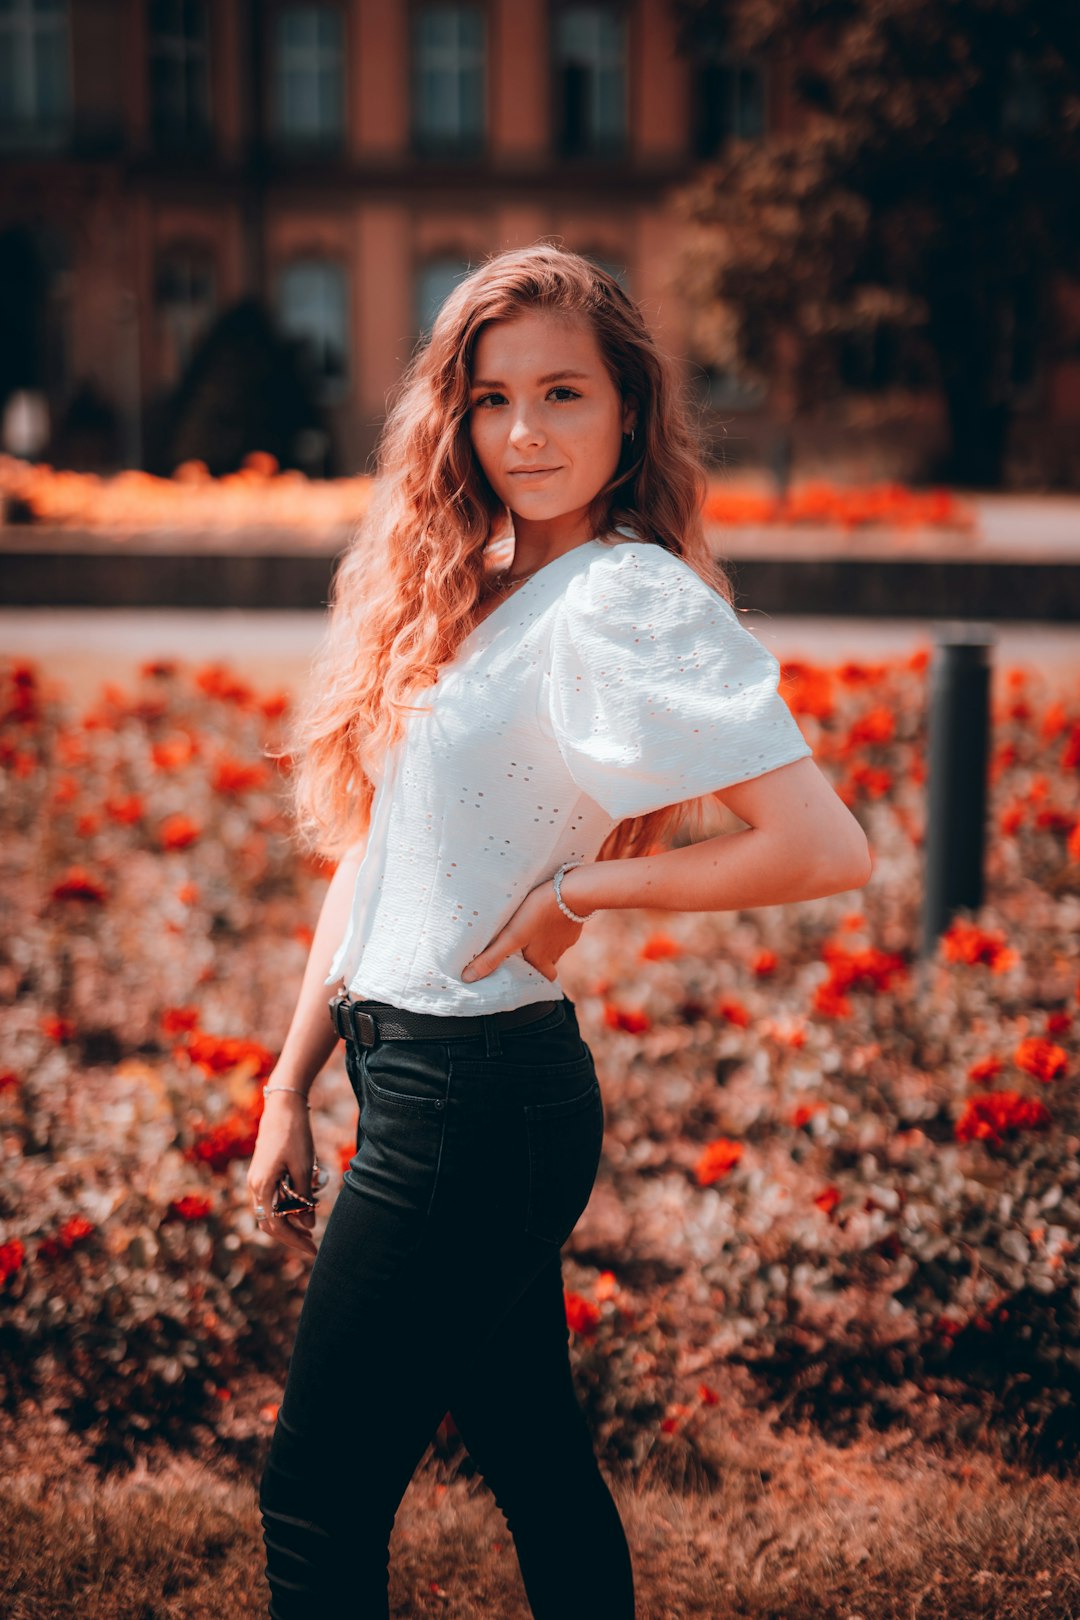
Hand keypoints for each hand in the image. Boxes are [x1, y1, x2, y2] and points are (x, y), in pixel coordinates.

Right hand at [247, 1088, 318, 1258]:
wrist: (283, 1106)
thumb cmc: (295, 1135)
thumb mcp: (304, 1168)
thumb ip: (303, 1199)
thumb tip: (307, 1225)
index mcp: (262, 1187)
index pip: (276, 1226)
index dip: (295, 1240)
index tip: (313, 1249)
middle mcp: (254, 1186)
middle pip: (269, 1223)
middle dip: (291, 1236)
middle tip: (312, 1244)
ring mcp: (256, 1179)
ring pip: (269, 1211)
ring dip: (288, 1223)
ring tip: (309, 1229)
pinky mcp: (262, 1172)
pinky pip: (271, 1198)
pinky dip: (285, 1208)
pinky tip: (302, 1207)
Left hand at [460, 875, 587, 982]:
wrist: (572, 891)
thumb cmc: (539, 914)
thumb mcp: (511, 936)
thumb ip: (492, 957)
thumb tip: (468, 978)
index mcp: (542, 960)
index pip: (544, 979)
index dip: (536, 978)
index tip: (526, 973)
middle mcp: (557, 952)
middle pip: (549, 962)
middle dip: (538, 957)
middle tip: (524, 949)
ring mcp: (568, 936)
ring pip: (555, 944)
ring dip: (544, 939)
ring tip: (531, 928)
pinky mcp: (575, 919)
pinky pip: (564, 926)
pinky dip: (555, 924)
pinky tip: (547, 913)